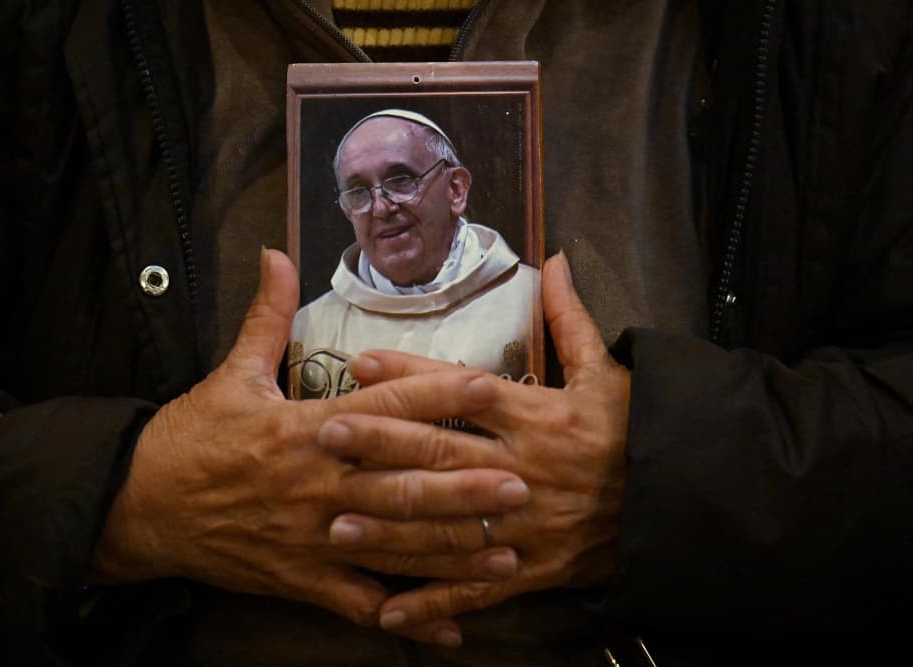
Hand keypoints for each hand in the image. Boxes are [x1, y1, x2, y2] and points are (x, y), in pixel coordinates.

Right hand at [90, 249, 530, 644]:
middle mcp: (317, 484)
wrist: (139, 506)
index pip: (382, 408)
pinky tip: (449, 627)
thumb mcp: (230, 373)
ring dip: (452, 551)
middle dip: (463, 485)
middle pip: (400, 483)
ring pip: (393, 545)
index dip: (435, 394)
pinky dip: (405, 617)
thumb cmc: (191, 437)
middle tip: (520, 482)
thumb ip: (266, 315)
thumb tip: (276, 253)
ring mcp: (312, 537)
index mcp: (305, 430)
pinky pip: (360, 602)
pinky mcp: (301, 579)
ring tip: (507, 553)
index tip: (486, 386)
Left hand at [322, 251, 629, 634]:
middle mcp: (521, 469)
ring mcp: (523, 524)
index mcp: (536, 417)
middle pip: (442, 454)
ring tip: (336, 522)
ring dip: (390, 526)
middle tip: (326, 436)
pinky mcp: (532, 569)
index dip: (410, 376)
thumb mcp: (607, 372)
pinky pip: (476, 587)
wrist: (683, 502)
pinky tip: (387, 611)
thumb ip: (571, 319)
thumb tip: (557, 260)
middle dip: (381, 445)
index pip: (461, 392)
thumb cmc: (638, 431)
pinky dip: (433, 603)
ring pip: (447, 525)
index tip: (360, 364)